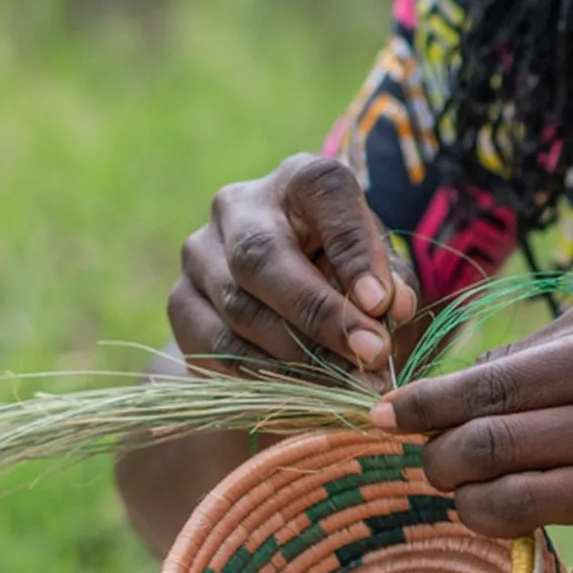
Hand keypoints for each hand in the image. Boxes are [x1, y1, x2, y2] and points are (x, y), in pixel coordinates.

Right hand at [170, 154, 416, 383]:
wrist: (281, 307)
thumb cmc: (346, 277)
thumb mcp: (379, 271)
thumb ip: (391, 284)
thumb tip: (392, 307)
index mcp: (300, 179)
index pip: (323, 191)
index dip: (353, 248)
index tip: (381, 304)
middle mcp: (240, 205)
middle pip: (263, 255)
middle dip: (320, 313)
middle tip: (369, 355)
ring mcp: (200, 252)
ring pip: (239, 308)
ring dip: (298, 355)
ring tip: (348, 384)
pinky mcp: (180, 301)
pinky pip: (217, 346)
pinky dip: (264, 376)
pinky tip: (304, 393)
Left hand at [369, 293, 572, 572]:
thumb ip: (544, 344)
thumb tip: (458, 382)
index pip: (494, 389)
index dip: (427, 405)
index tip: (382, 415)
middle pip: (496, 450)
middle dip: (438, 458)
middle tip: (426, 455)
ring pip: (520, 511)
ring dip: (468, 509)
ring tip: (463, 493)